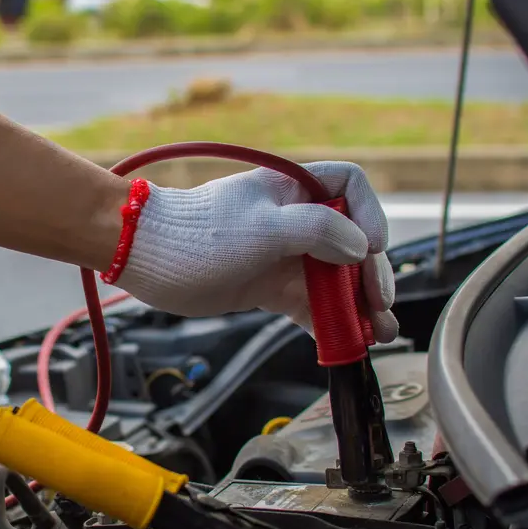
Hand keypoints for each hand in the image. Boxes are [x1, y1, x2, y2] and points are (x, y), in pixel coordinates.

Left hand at [111, 161, 397, 341]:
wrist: (146, 258)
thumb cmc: (198, 234)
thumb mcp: (263, 227)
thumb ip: (317, 230)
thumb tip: (361, 248)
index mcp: (294, 189)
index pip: (351, 187)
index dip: (369, 215)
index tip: (371, 248)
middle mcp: (295, 219)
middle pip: (352, 241)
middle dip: (371, 275)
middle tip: (381, 307)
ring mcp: (283, 255)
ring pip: (335, 278)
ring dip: (358, 305)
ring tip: (378, 333)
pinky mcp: (270, 287)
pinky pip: (310, 304)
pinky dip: (329, 322)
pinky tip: (347, 341)